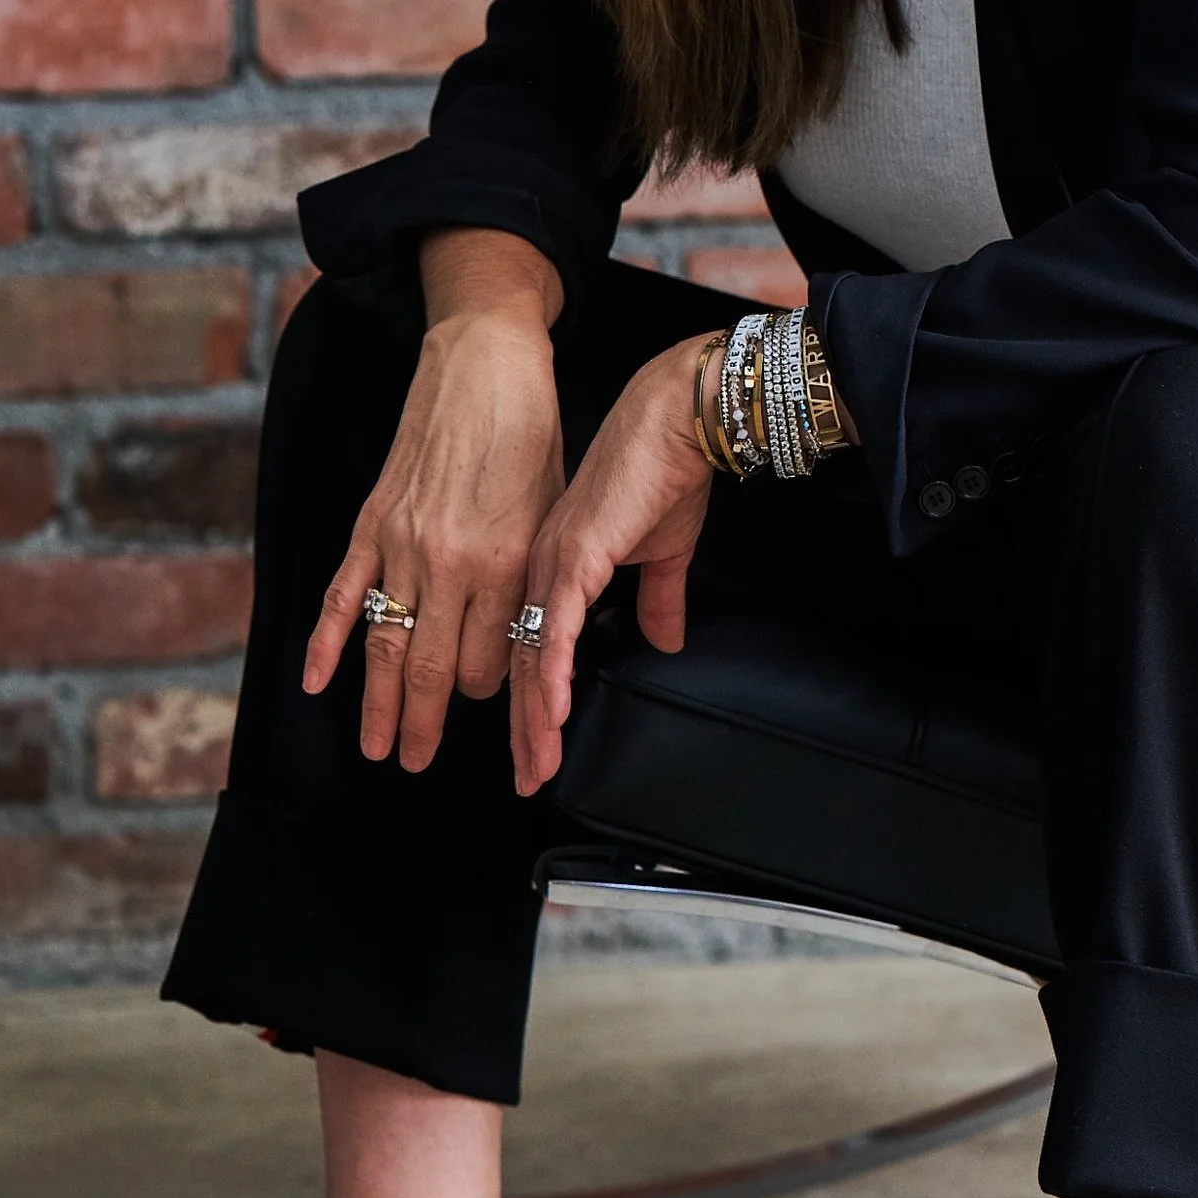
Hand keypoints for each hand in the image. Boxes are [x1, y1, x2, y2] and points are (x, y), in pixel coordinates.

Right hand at [304, 234, 564, 772]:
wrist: (484, 360)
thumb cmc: (531, 432)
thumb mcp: (554, 510)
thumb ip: (533, 576)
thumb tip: (527, 634)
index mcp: (505, 562)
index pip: (489, 661)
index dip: (487, 692)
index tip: (485, 703)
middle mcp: (451, 561)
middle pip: (430, 667)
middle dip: (422, 725)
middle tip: (414, 764)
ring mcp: (403, 543)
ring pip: (385, 643)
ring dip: (376, 704)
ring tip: (375, 748)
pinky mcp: (371, 520)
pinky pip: (344, 594)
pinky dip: (327, 641)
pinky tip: (317, 682)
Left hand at [509, 335, 719, 796]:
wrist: (675, 420)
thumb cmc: (665, 473)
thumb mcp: (661, 551)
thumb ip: (658, 598)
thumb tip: (666, 639)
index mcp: (553, 566)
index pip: (535, 647)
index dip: (535, 702)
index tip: (537, 747)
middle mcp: (540, 569)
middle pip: (523, 663)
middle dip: (527, 728)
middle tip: (527, 777)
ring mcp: (551, 564)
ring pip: (532, 657)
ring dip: (536, 719)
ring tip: (537, 765)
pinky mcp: (574, 557)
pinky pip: (557, 630)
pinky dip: (552, 677)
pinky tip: (552, 718)